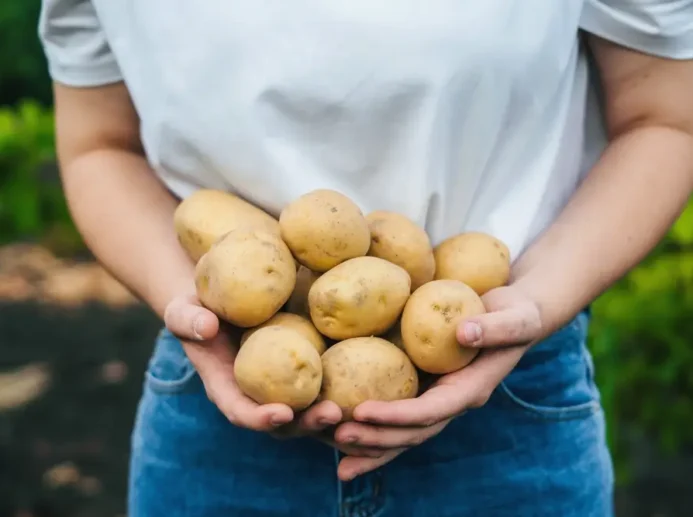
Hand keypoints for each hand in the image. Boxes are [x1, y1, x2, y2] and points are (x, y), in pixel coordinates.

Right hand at [164, 294, 385, 456]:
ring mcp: (283, 385)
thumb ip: (187, 319)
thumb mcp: (183, 308)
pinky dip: (348, 390)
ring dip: (335, 415)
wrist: (221, 299)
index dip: (260, 419)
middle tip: (332, 415)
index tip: (281, 414)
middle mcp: (258, 394)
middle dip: (308, 423)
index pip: (241, 411)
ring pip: (310, 409)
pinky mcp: (305, 369)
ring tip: (361, 408)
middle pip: (284, 421)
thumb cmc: (198, 305)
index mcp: (227, 387)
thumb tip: (206, 327)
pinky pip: (326, 384)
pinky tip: (377, 382)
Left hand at [332, 285, 543, 480]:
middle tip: (336, 434)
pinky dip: (371, 425)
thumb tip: (464, 332)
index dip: (398, 416)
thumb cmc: (516, 313)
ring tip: (330, 443)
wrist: (514, 316)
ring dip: (369, 441)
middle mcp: (452, 401)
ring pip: (401, 431)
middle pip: (411, 431)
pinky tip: (340, 429)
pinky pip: (396, 412)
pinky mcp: (424, 386)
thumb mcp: (515, 317)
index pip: (432, 411)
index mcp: (471, 390)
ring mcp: (437, 397)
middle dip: (375, 437)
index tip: (363, 412)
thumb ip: (495, 326)